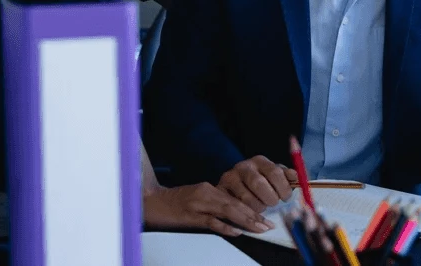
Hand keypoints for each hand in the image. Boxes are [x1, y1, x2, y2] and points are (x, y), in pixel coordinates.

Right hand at [143, 182, 272, 236]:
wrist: (151, 201)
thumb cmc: (175, 203)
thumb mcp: (198, 200)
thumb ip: (214, 204)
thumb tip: (236, 216)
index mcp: (209, 189)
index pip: (236, 199)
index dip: (253, 209)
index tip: (266, 219)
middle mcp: (206, 193)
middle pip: (235, 204)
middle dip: (254, 216)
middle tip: (269, 226)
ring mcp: (198, 204)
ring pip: (227, 210)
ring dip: (246, 220)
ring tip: (260, 228)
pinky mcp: (190, 215)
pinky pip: (211, 221)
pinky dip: (225, 226)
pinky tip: (236, 231)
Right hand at [218, 155, 296, 212]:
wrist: (237, 181)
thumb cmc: (262, 180)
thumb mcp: (274, 175)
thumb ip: (286, 176)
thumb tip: (296, 177)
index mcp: (259, 161)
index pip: (274, 172)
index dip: (283, 187)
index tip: (286, 197)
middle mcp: (243, 167)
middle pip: (258, 183)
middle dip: (270, 198)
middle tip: (274, 203)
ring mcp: (230, 178)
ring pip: (246, 198)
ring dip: (259, 207)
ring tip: (263, 206)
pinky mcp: (221, 190)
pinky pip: (235, 206)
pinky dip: (246, 213)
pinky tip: (252, 212)